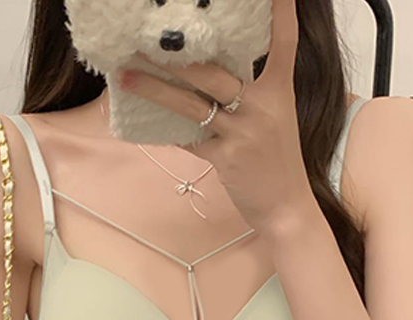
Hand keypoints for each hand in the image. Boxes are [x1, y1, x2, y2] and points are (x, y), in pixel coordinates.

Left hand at [117, 0, 309, 231]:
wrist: (286, 207)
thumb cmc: (277, 160)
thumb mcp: (276, 117)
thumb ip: (254, 91)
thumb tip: (212, 68)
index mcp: (280, 90)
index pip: (284, 42)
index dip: (279, 12)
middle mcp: (262, 106)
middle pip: (213, 72)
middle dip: (176, 56)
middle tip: (145, 39)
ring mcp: (242, 133)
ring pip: (191, 105)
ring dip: (155, 89)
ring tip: (126, 76)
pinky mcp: (226, 159)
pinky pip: (188, 139)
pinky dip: (168, 130)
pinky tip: (144, 119)